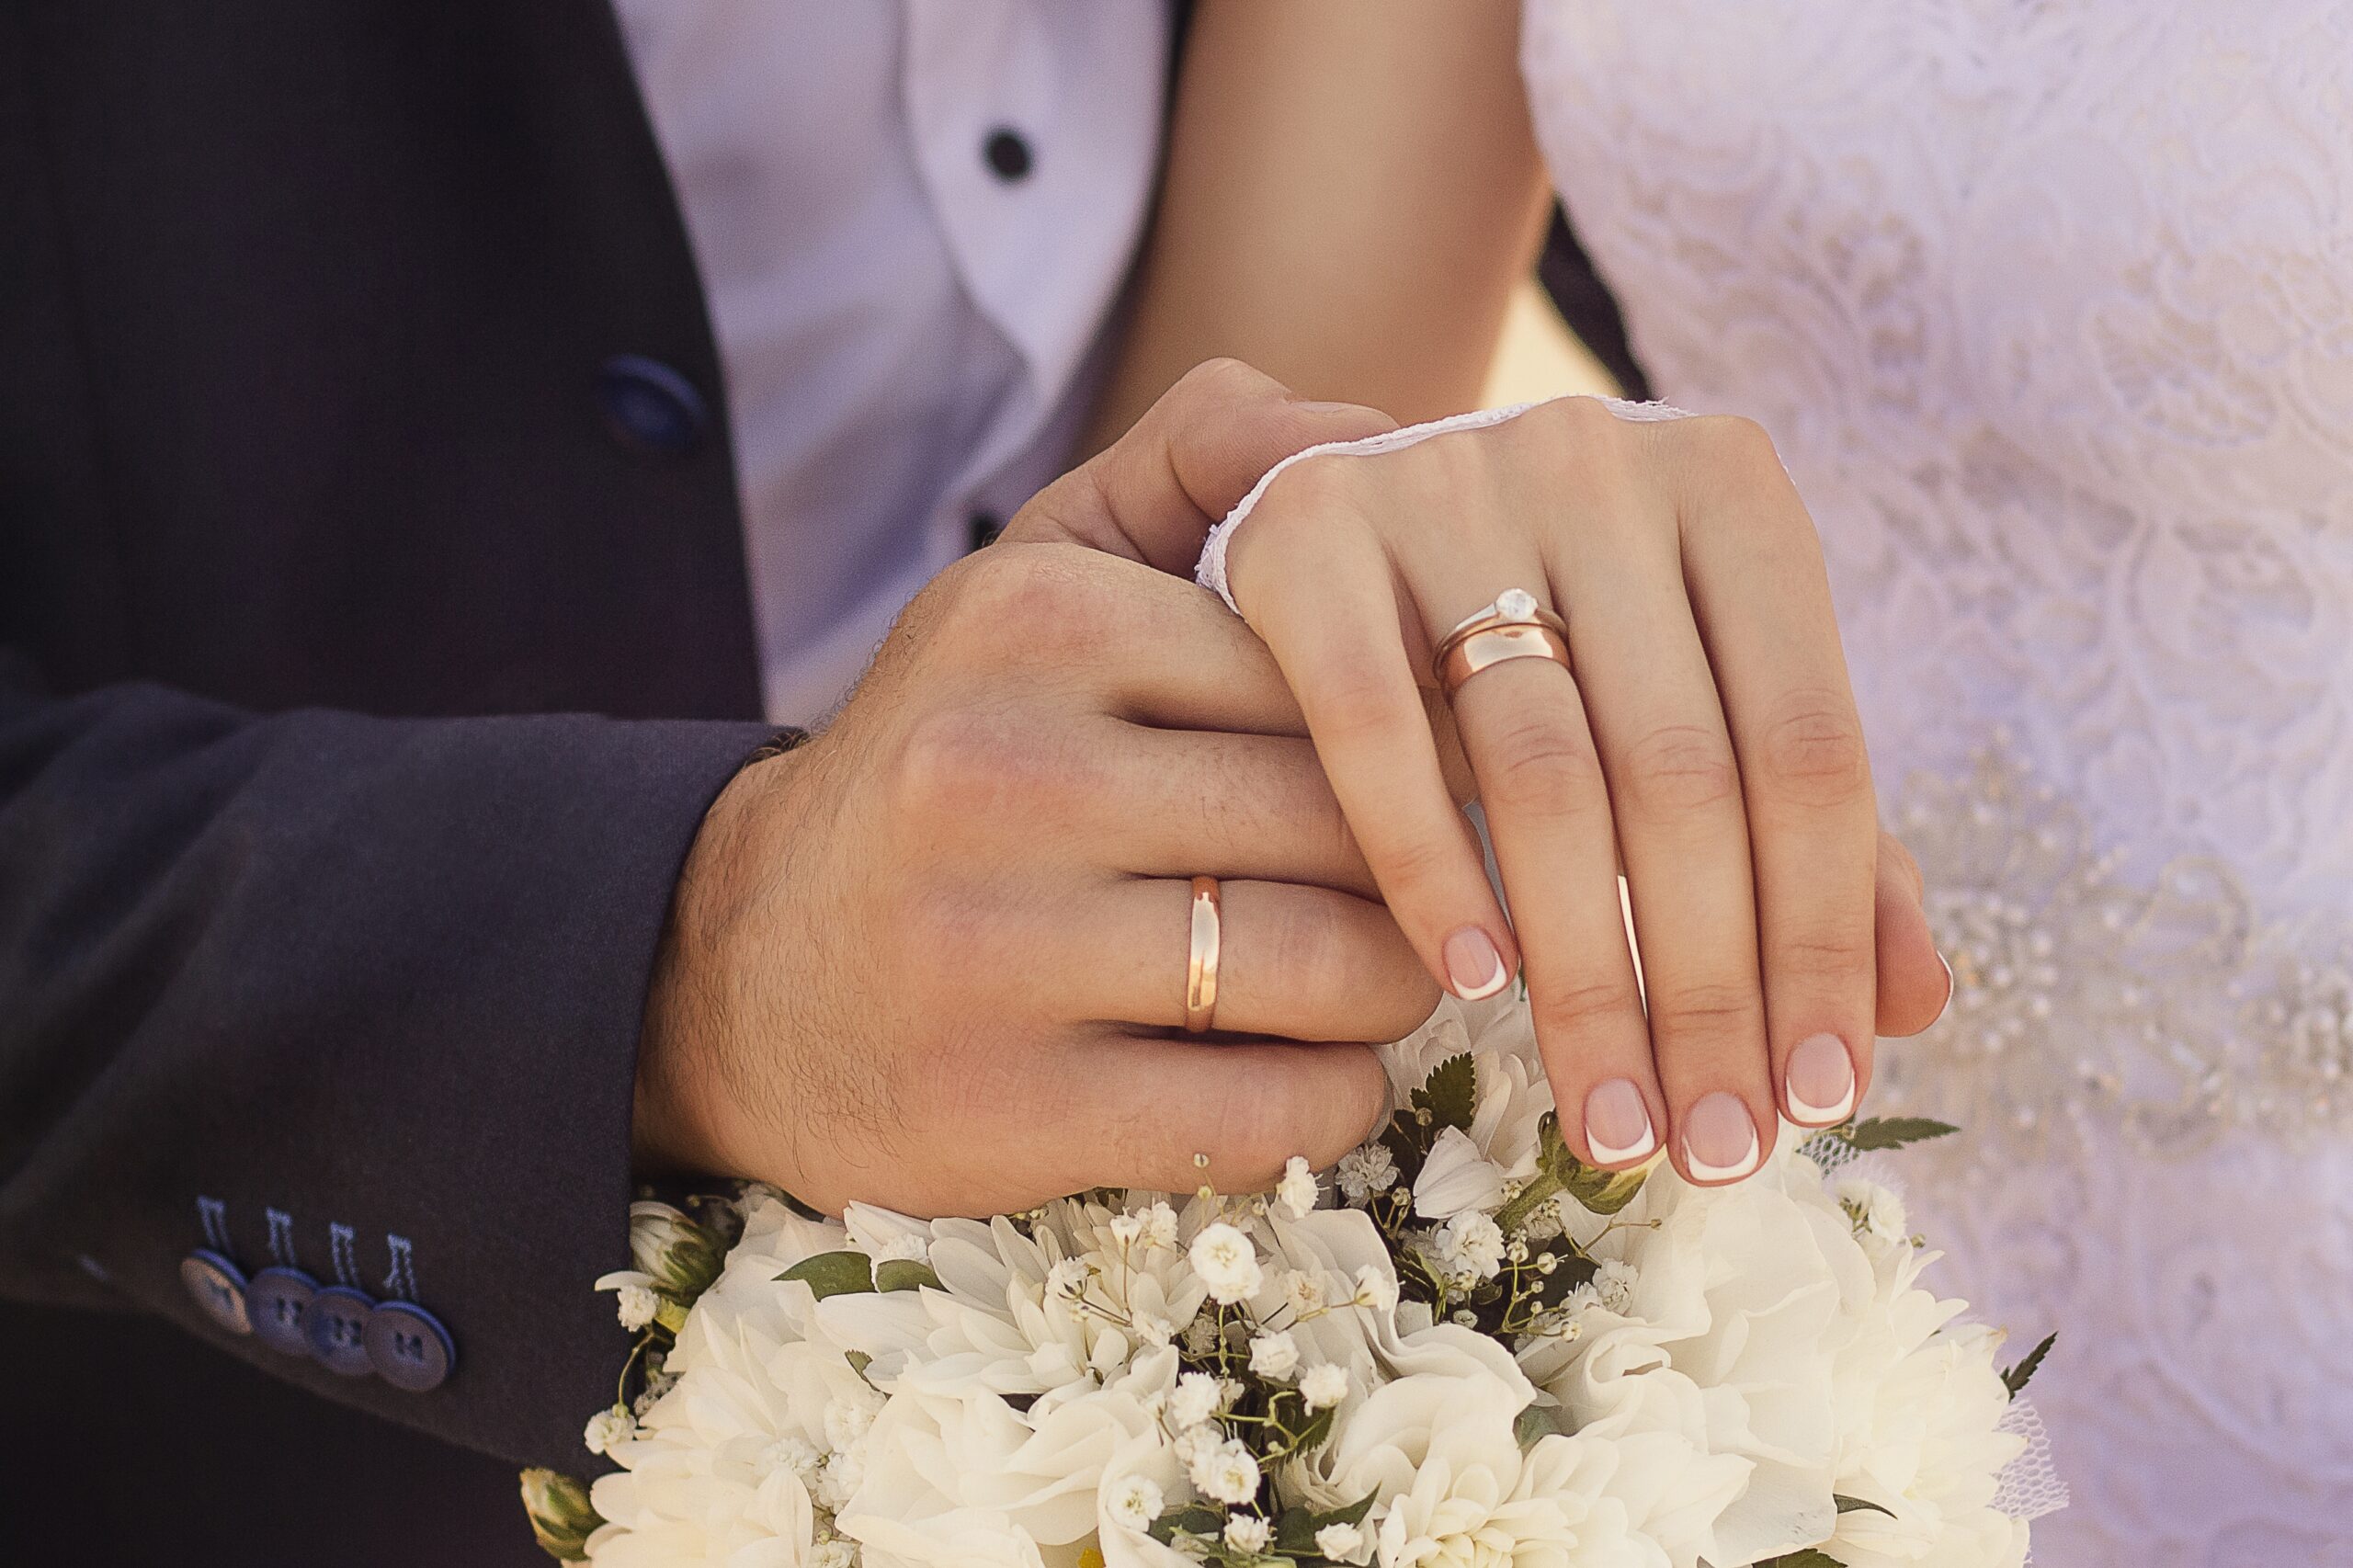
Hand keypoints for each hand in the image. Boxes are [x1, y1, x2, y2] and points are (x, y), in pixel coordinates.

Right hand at [632, 369, 1442, 1216]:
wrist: (735, 965)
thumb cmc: (953, 754)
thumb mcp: (1039, 573)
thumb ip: (1201, 464)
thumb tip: (1381, 434)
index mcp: (1036, 620)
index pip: (1333, 673)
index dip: (1413, 736)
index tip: (1429, 778)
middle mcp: (1003, 772)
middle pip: (1350, 821)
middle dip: (1422, 868)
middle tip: (1432, 891)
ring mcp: (995, 952)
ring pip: (1336, 968)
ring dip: (1396, 989)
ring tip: (1374, 978)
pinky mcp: (1006, 1111)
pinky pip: (1276, 1114)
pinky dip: (1335, 1099)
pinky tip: (1304, 1070)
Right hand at [1033, 365, 1949, 1186]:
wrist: (1346, 495)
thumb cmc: (1550, 622)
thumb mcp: (1694, 692)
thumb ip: (1810, 828)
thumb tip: (1920, 1002)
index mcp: (1734, 487)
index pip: (1814, 748)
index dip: (1823, 941)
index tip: (1817, 1101)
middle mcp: (1600, 456)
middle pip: (1685, 775)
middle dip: (1709, 990)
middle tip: (1711, 1148)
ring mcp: (1446, 478)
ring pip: (1543, 770)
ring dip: (1585, 972)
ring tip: (1612, 1116)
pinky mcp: (1310, 526)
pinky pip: (1375, 730)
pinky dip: (1427, 863)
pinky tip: (1471, 986)